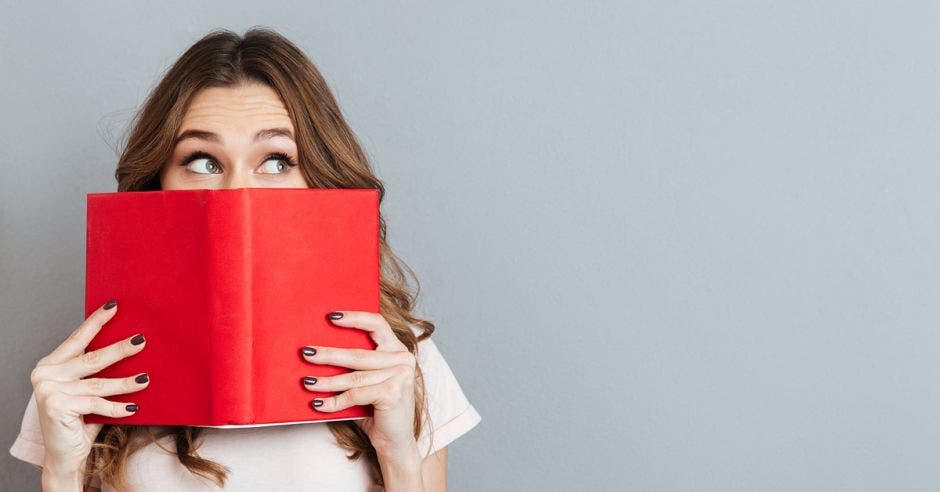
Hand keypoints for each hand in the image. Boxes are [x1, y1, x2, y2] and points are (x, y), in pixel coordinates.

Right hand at [30, 299, 149, 475]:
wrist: (64, 455)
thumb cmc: (80, 419)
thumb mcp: (87, 390)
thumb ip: (96, 372)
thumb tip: (133, 346)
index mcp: (51, 364)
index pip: (78, 338)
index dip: (97, 321)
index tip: (114, 306)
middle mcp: (46, 375)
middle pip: (92, 358)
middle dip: (120, 349)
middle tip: (142, 340)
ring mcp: (49, 391)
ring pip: (98, 383)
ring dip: (126, 382)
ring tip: (147, 379)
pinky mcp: (57, 407)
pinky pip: (96, 404)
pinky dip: (117, 407)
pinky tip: (134, 408)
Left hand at [301, 310, 417, 455]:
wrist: (395, 441)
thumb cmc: (378, 409)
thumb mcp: (369, 381)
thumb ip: (357, 366)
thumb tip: (319, 352)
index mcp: (398, 350)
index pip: (377, 324)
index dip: (354, 318)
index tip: (330, 316)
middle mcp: (403, 359)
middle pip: (359, 353)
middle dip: (329, 354)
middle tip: (306, 353)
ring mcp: (400, 376)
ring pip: (354, 376)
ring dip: (326, 381)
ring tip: (306, 382)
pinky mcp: (393, 393)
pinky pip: (355, 394)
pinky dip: (334, 401)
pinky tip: (318, 405)